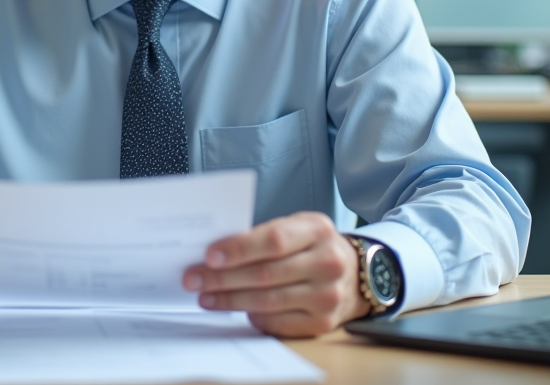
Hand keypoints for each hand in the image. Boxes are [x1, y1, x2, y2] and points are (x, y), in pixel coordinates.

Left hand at [182, 212, 369, 336]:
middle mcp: (327, 263)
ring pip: (267, 301)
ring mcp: (327, 296)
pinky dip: (250, 316)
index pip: (274, 240)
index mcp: (318, 230)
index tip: (209, 256)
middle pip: (265, 274)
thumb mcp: (297, 227)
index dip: (239, 249)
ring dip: (229, 300)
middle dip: (222, 278)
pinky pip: (276, 323)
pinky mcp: (321, 323)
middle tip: (194, 278)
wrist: (355, 274)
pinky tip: (233, 308)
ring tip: (205, 296)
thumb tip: (216, 251)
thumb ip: (265, 234)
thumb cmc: (313, 246)